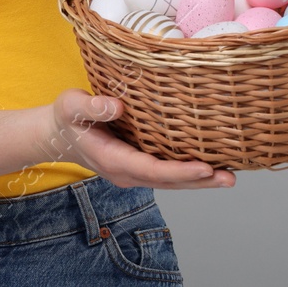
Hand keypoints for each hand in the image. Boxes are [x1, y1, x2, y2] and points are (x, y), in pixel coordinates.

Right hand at [39, 89, 235, 189]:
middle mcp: (127, 172)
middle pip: (168, 181)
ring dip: (200, 181)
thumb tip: (116, 106)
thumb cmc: (66, 118)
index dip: (179, 170)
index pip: (152, 169)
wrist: (56, 134)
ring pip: (171, 181)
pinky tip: (210, 167)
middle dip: (200, 181)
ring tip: (229, 177)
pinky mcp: (139, 166)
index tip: (204, 167)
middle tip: (230, 178)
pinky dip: (190, 173)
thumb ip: (91, 106)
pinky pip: (167, 174)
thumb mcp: (71, 105)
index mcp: (113, 159)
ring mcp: (134, 172)